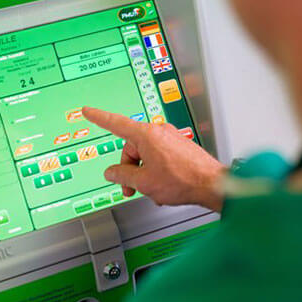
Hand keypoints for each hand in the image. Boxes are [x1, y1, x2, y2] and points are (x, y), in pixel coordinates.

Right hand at [83, 107, 225, 211]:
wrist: (213, 184)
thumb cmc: (183, 180)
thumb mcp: (144, 182)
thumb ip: (123, 176)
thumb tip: (112, 172)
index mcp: (146, 135)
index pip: (116, 123)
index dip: (99, 117)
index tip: (88, 111)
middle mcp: (158, 132)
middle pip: (132, 149)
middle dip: (129, 170)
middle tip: (131, 188)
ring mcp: (170, 139)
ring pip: (146, 155)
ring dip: (144, 174)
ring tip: (153, 190)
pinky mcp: (179, 147)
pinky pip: (159, 157)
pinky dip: (156, 172)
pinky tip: (163, 187)